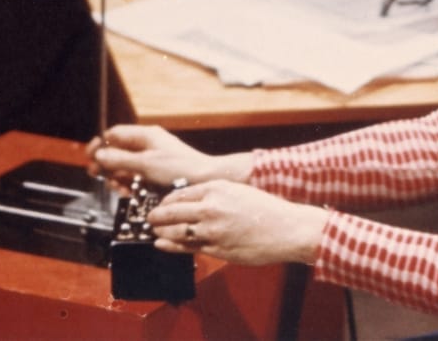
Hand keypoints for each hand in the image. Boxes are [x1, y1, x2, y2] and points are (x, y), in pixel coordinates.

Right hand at [85, 124, 248, 191]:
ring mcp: (151, 158)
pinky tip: (127, 191)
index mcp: (146, 135)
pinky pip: (135, 176)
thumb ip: (121, 159)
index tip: (89, 156)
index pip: (115, 134)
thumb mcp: (145, 164)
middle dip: (106, 163)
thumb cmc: (180, 169)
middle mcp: (147, 144)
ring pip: (124, 165)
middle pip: (117, 150)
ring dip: (117, 175)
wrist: (204, 180)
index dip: (100, 144)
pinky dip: (128, 183)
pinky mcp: (155, 173)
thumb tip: (99, 154)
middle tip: (97, 174)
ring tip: (116, 185)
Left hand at [148, 180, 328, 266]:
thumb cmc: (267, 209)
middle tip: (150, 218)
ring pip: (175, 231)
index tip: (161, 204)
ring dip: (161, 231)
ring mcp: (211, 229)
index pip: (179, 193)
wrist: (287, 228)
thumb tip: (193, 201)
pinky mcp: (215, 248)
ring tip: (154, 231)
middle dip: (156, 216)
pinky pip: (186, 247)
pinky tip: (161, 243)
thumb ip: (215, 194)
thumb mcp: (238, 191)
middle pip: (172, 211)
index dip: (165, 200)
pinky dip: (170, 245)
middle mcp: (210, 207)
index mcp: (216, 188)